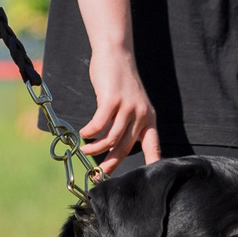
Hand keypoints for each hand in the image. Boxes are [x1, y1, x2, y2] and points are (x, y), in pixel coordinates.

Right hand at [81, 46, 160, 172]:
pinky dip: (90, 132)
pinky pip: (99, 124)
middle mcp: (141, 114)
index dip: (152, 163)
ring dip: (96, 147)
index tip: (149, 181)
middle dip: (111, 163)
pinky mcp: (112, 100)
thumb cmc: (120, 80)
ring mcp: (127, 107)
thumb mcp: (131, 103)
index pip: (154, 145)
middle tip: (100, 174)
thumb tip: (114, 144)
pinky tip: (84, 133)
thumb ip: (127, 122)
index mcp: (148, 118)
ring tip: (85, 149)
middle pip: (126, 147)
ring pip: (112, 138)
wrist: (116, 54)